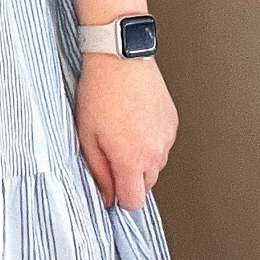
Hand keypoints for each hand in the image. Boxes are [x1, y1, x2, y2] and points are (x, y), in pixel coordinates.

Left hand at [75, 55, 177, 210]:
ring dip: (141, 160)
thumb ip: (98, 171)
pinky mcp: (172, 122)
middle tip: (111, 155)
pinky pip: (163, 144)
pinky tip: (135, 123)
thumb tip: (106, 194)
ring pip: (156, 165)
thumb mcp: (86, 136)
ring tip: (123, 134)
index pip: (134, 202)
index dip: (119, 199)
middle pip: (146, 186)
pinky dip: (151, 141)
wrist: (120, 58)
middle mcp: (154, 153)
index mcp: (131, 160)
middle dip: (130, 179)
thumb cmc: (100, 91)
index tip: (110, 190)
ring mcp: (167, 137)